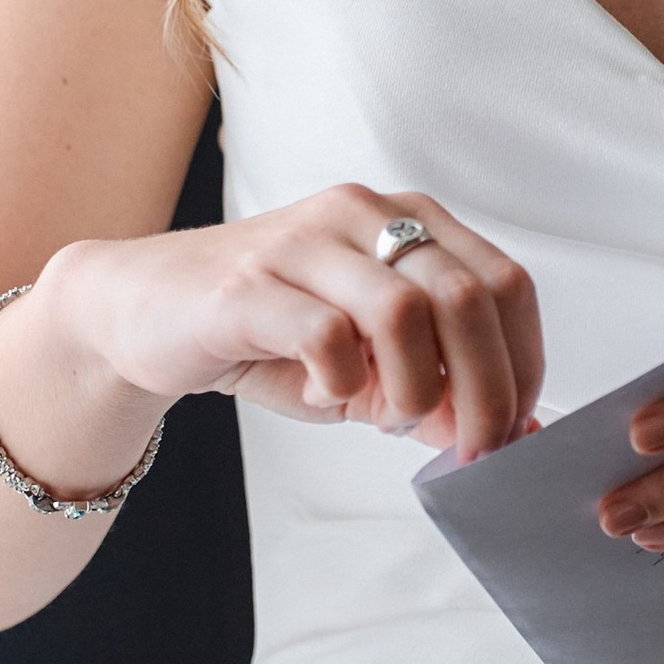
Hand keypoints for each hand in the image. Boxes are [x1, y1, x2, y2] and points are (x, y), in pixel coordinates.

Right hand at [38, 184, 541, 462]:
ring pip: (404, 312)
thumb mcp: (365, 366)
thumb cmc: (265, 333)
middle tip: (471, 449)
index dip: (524, 361)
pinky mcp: (248, 284)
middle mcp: (362, 215)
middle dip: (486, 391)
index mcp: (406, 220)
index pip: (505, 282)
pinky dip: (342, 381)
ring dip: (415, 389)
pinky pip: (325, 333)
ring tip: (389, 419)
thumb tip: (508, 432)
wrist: (140, 310)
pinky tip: (327, 395)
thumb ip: (434, 390)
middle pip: (467, 297)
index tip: (514, 424)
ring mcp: (304, 243)